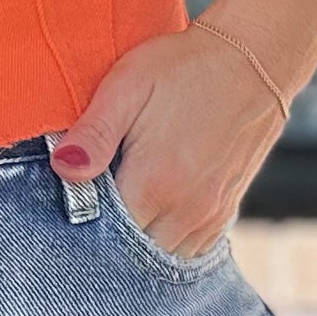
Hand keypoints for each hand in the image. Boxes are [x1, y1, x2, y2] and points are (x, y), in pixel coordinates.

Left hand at [49, 23, 289, 259]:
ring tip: (124, 201)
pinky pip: (188, 250)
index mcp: (154, 183)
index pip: (101, 233)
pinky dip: (165, 239)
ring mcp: (209, 217)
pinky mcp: (225, 213)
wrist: (253, 60)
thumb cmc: (185, 67)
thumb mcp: (128, 85)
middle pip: (130, 253)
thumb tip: (63, 169)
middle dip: (107, 235)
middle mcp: (185, 211)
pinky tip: (153, 210)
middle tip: (93, 200)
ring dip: (137, 239)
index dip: (80, 220)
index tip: (72, 197)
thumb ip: (94, 133)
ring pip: (160, 255)